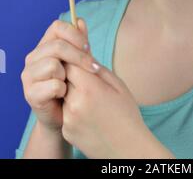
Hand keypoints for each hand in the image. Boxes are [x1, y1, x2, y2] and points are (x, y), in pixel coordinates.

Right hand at [21, 18, 101, 132]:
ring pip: (53, 64)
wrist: (65, 116)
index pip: (57, 27)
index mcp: (44, 46)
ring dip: (69, 75)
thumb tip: (81, 21)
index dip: (75, 35)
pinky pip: (53, 85)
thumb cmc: (73, 86)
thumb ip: (80, 42)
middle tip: (94, 67)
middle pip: (57, 46)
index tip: (88, 47)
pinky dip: (64, 90)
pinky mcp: (30, 94)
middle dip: (80, 56)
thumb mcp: (79, 62)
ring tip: (71, 84)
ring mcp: (29, 75)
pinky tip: (64, 95)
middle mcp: (33, 58)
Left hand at [62, 21, 148, 158]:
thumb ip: (95, 64)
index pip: (70, 62)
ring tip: (94, 101)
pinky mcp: (66, 130)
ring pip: (64, 94)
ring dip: (73, 92)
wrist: (127, 150)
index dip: (76, 60)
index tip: (84, 61)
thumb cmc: (127, 113)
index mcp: (90, 87)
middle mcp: (75, 102)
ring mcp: (69, 118)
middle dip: (75, 76)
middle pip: (64, 77)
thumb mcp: (117, 84)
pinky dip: (74, 109)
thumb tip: (83, 44)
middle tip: (91, 83)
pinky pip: (65, 111)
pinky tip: (90, 115)